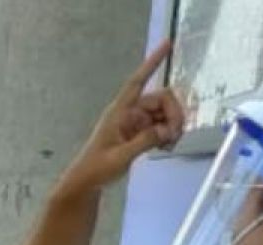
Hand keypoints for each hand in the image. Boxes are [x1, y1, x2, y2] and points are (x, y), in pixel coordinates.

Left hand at [58, 40, 184, 195]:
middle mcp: (130, 112)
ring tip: (169, 146)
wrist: (87, 181)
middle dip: (173, 114)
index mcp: (120, 111)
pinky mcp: (140, 133)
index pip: (138, 81)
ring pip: (164, 114)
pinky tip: (166, 147)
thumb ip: (144, 142)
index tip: (167, 45)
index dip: (152, 62)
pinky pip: (161, 126)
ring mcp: (136, 122)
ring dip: (172, 126)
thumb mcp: (120, 156)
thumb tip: (166, 130)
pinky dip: (168, 134)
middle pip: (161, 99)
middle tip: (175, 136)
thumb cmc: (97, 168)